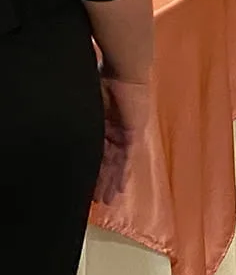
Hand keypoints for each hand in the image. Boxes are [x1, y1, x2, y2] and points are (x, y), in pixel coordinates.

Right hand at [93, 75, 150, 203]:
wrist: (124, 72)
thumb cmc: (102, 82)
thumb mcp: (86, 106)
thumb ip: (82, 122)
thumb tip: (64, 136)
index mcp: (99, 122)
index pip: (94, 151)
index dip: (90, 169)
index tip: (82, 186)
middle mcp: (112, 130)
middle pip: (106, 161)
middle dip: (101, 182)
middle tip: (94, 202)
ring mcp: (124, 132)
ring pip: (116, 163)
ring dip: (111, 182)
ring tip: (105, 201)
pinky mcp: (133, 133)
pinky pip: (128, 158)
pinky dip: (123, 174)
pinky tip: (119, 189)